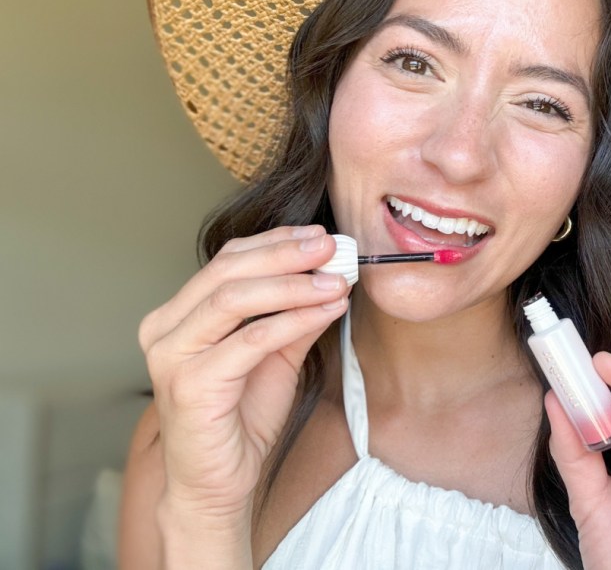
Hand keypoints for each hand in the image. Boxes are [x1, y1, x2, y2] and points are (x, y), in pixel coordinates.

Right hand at [139, 226, 348, 521]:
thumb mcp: (276, 356)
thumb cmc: (240, 419)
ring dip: (293, 285)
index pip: (228, 260)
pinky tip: (326, 312)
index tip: (319, 235)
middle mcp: (165, 329)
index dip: (276, 242)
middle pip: (228, 271)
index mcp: (178, 315)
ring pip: (235, 299)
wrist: (218, 484)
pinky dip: (293, 320)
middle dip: (285, 254)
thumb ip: (295, 315)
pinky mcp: (189, 384)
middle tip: (331, 247)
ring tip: (335, 281)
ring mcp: (172, 355)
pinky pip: (250, 340)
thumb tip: (332, 276)